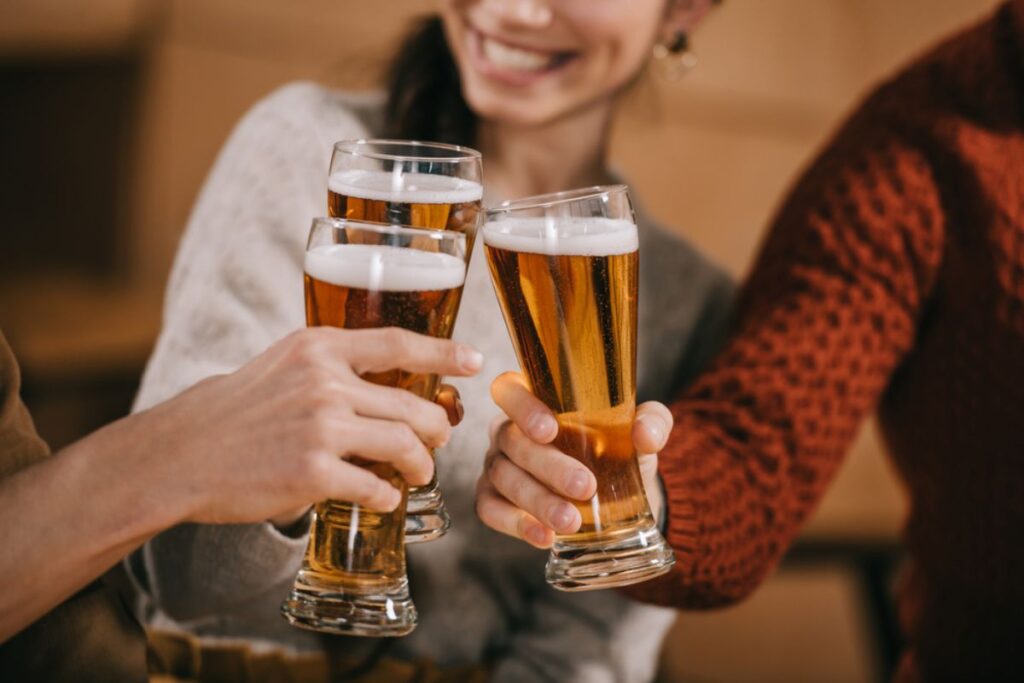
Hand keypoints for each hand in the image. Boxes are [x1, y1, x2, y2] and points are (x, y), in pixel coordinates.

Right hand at [90, 327, 482, 526]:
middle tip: (439, 441)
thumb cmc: (237, 409)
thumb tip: (388, 382)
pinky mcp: (312, 472)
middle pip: (414, 405)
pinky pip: (375, 486)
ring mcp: (321, 426)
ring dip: (421, 465)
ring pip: (405, 445)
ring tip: (418, 473)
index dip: (444, 353)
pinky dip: (387, 496)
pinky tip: (382, 497)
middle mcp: (325, 381)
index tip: (475, 361)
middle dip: (437, 429)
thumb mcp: (283, 364)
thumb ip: (331, 366)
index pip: (398, 344)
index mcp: (319, 348)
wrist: (184, 451)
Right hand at [476, 372, 672, 547]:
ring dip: (537, 501)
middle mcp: (508, 429)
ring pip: (503, 478)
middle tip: (584, 486)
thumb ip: (652, 422)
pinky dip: (517, 524)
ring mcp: (496, 465)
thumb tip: (644, 435)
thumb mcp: (640, 431)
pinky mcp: (492, 499)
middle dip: (548, 466)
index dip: (522, 406)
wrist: (619, 496)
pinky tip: (545, 537)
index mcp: (535, 400)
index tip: (550, 430)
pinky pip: (491, 510)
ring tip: (571, 522)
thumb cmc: (618, 450)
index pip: (508, 389)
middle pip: (512, 440)